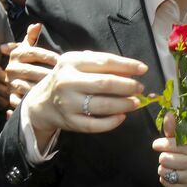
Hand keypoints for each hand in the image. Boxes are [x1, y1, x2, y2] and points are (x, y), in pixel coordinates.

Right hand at [0, 23, 58, 114]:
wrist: (10, 81)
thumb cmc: (25, 63)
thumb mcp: (26, 49)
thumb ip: (31, 37)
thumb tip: (37, 24)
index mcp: (16, 55)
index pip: (32, 53)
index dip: (48, 56)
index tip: (61, 61)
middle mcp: (11, 69)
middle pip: (31, 71)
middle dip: (47, 74)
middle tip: (63, 78)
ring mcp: (11, 84)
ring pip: (27, 86)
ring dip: (41, 89)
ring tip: (58, 92)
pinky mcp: (11, 98)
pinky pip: (20, 102)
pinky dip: (30, 103)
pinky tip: (44, 103)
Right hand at [25, 50, 147, 149]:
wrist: (42, 102)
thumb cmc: (68, 79)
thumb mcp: (79, 65)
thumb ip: (102, 64)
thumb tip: (133, 70)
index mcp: (71, 62)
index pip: (104, 61)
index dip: (127, 65)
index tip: (143, 69)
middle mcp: (67, 81)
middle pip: (105, 84)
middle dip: (128, 86)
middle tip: (140, 88)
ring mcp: (67, 103)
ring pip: (102, 105)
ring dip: (124, 104)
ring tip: (135, 102)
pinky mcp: (70, 122)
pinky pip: (96, 125)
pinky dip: (112, 122)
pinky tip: (122, 116)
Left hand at [153, 112, 186, 186]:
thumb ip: (175, 127)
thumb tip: (168, 114)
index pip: (169, 144)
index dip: (160, 144)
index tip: (158, 145)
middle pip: (164, 159)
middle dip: (164, 157)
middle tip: (170, 157)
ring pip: (163, 171)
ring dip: (163, 168)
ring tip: (171, 166)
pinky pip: (165, 183)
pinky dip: (165, 179)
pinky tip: (172, 175)